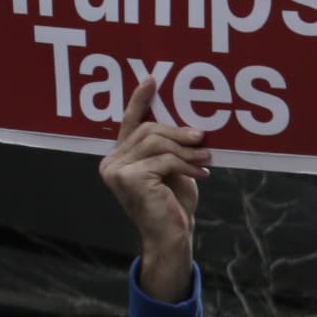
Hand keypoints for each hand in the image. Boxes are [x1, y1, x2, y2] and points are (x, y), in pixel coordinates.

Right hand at [102, 75, 212, 293]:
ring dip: (186, 148)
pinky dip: (186, 164)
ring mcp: (116, 170)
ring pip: (156, 142)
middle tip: (202, 137)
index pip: (130, 122)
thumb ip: (170, 146)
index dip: (140, 99)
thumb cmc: (173, 204)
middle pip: (148, 130)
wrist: (171, 237)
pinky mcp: (128, 178)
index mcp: (118, 157)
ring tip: (206, 156)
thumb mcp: (173, 168)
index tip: (152, 79)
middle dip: (178, 132)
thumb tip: (188, 123)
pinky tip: (202, 172)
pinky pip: (163, 159)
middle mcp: (110, 162)